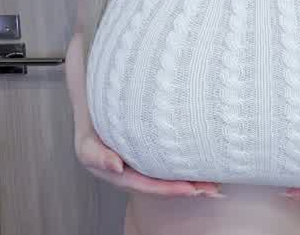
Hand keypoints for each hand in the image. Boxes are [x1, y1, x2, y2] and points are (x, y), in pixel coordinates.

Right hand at [74, 127, 224, 197]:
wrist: (94, 110)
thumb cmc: (91, 129)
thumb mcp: (86, 144)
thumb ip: (96, 156)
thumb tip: (116, 166)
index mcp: (119, 176)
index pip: (147, 186)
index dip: (168, 189)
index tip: (190, 189)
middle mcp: (133, 175)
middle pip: (163, 186)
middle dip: (187, 189)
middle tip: (211, 188)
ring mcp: (141, 166)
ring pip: (168, 177)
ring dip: (191, 181)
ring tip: (214, 182)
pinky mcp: (149, 155)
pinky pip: (168, 165)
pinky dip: (185, 169)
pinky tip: (203, 167)